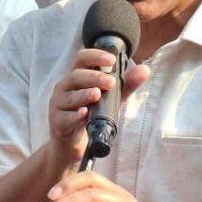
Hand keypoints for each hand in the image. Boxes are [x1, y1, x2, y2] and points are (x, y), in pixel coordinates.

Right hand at [47, 49, 149, 163]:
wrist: (72, 145)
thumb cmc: (91, 116)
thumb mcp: (111, 100)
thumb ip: (126, 85)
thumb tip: (144, 70)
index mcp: (77, 77)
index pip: (82, 58)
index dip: (95, 56)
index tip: (111, 60)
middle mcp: (65, 87)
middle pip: (76, 76)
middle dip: (94, 78)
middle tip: (111, 82)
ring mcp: (58, 105)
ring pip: (69, 96)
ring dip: (84, 95)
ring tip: (97, 94)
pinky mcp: (57, 123)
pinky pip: (64, 117)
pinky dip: (75, 116)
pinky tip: (84, 114)